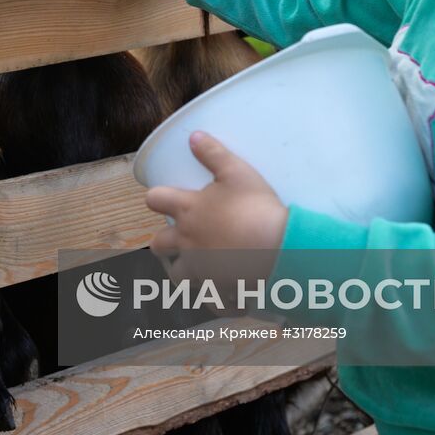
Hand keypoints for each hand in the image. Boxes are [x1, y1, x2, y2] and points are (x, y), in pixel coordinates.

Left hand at [146, 131, 288, 297]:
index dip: (157, 198)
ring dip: (183, 272)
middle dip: (163, 243)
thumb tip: (194, 135)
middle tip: (177, 239)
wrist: (279, 250)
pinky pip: (208, 300)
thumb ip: (214, 154)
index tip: (162, 199)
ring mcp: (200, 270)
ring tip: (197, 269)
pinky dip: (214, 298)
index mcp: (188, 212)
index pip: (155, 200)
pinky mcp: (216, 291)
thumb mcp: (238, 173)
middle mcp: (187, 243)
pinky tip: (224, 294)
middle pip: (158, 246)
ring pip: (177, 277)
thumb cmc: (257, 207)